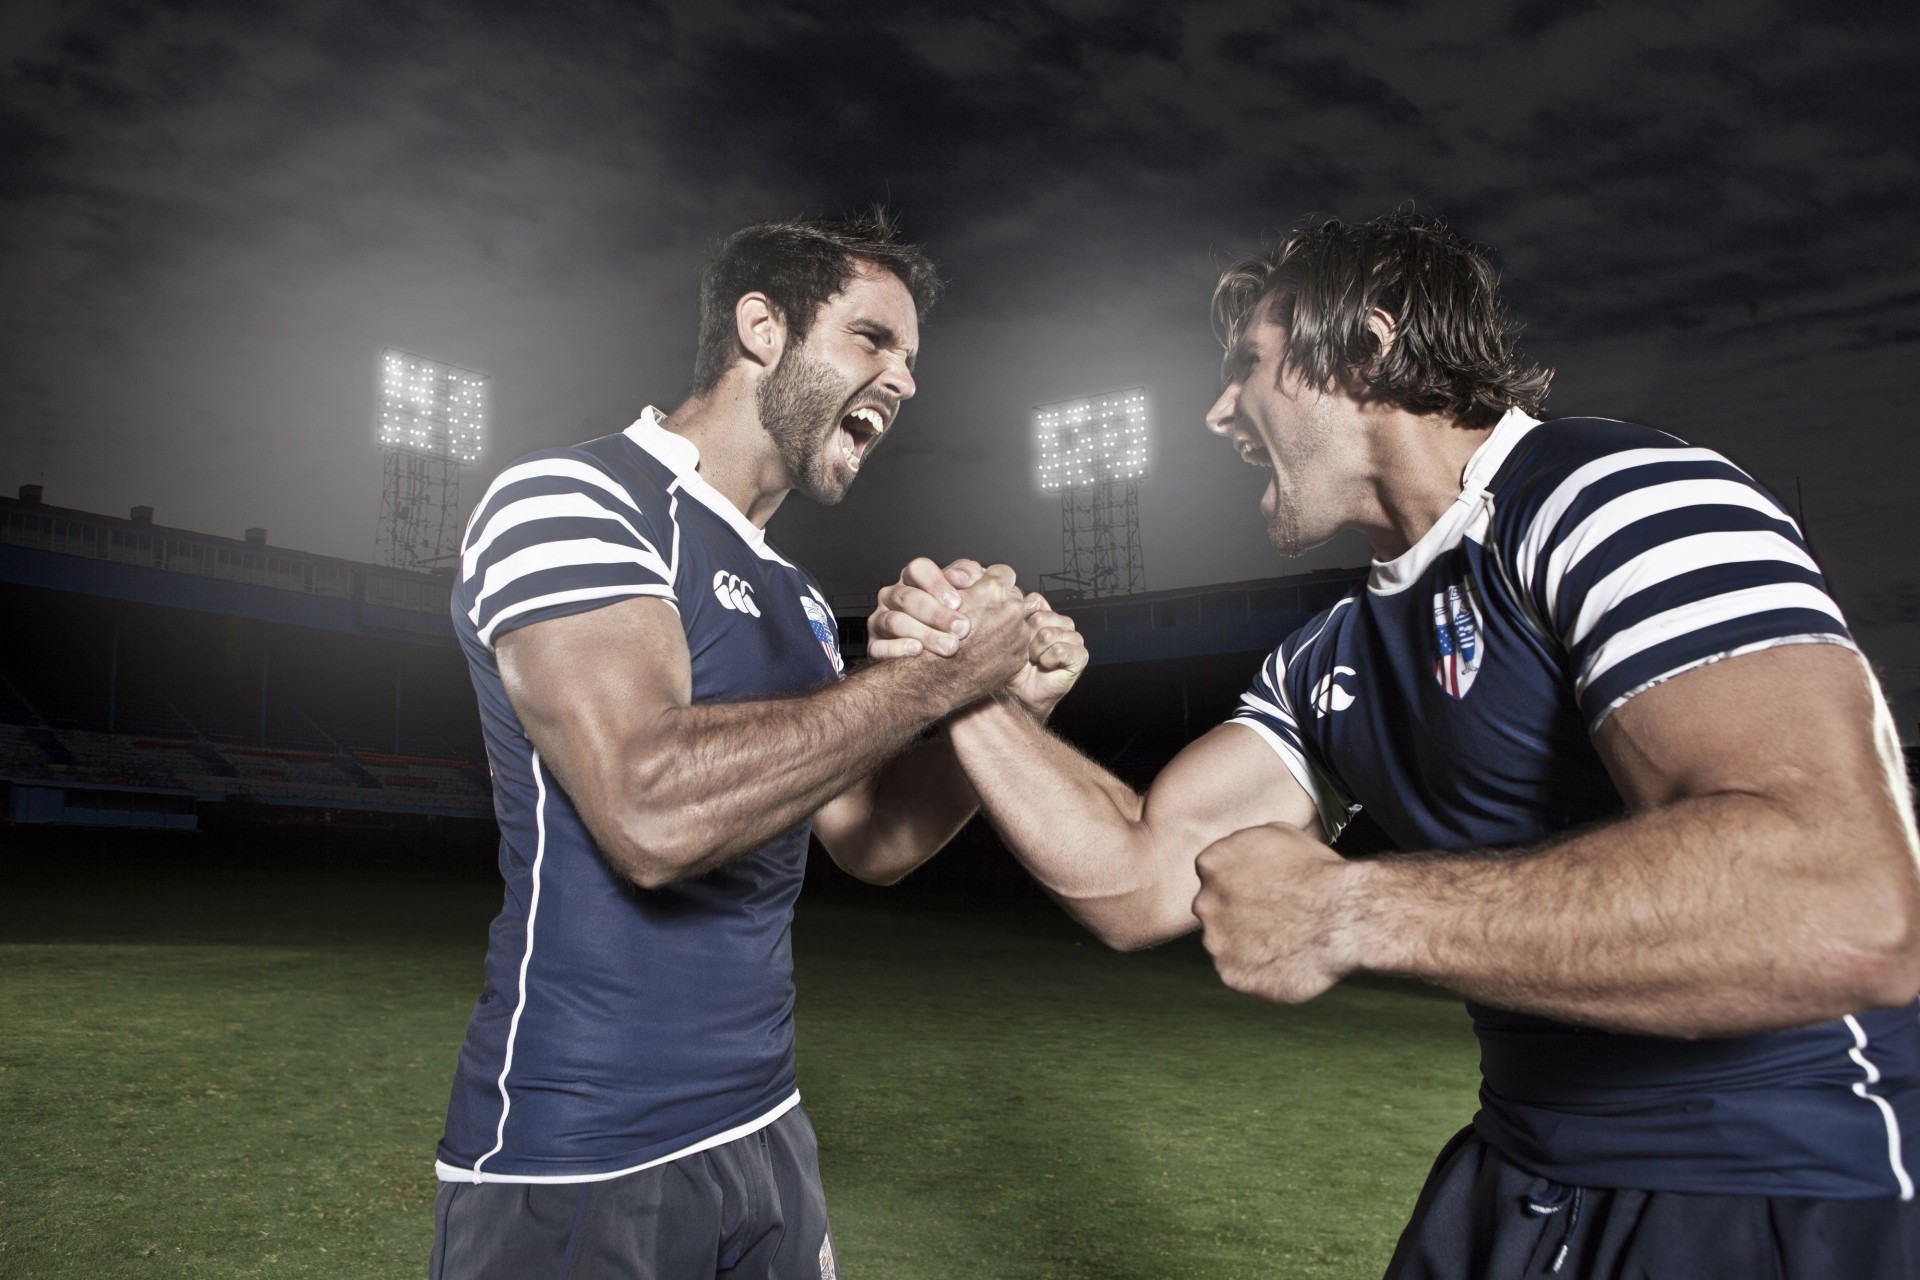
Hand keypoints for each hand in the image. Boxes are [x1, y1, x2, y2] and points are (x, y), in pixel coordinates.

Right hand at [868, 557, 983, 658]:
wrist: (948, 650)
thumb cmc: (959, 613)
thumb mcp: (968, 589)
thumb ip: (967, 575)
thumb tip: (957, 578)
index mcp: (912, 579)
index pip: (917, 569)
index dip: (936, 584)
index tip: (957, 603)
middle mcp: (892, 596)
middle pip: (907, 597)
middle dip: (936, 614)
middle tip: (961, 628)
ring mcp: (880, 620)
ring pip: (893, 621)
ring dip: (923, 633)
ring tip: (949, 646)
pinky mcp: (874, 646)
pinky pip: (878, 647)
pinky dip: (896, 649)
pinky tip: (917, 651)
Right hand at [940, 563, 1033, 700]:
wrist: (934, 679)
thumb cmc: (934, 638)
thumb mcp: (945, 598)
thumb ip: (969, 581)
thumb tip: (981, 571)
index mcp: (992, 590)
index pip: (1004, 573)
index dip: (992, 580)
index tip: (985, 590)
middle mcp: (1011, 610)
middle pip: (1014, 596)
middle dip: (1001, 603)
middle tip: (982, 614)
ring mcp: (1018, 636)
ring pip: (1017, 620)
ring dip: (1005, 624)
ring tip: (982, 634)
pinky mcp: (1019, 657)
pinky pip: (1018, 643)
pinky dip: (1006, 644)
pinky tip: (986, 650)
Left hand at [1003, 594, 1086, 720]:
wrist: (1022, 693)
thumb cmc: (1016, 666)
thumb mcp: (1011, 636)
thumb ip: (1018, 614)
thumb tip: (1023, 598)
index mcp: (1047, 615)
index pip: (1036, 602)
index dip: (1023, 622)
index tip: (1018, 638)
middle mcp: (1062, 623)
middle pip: (1040, 618)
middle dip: (1028, 639)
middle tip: (1028, 653)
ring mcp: (1074, 638)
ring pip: (1049, 634)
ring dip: (1037, 652)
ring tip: (1036, 660)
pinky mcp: (1081, 655)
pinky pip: (1060, 649)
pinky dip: (1048, 660)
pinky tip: (1047, 666)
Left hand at [1193, 823, 1361, 1003]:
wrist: (1344, 915)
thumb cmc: (1319, 872)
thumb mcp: (1279, 834)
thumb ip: (1247, 848)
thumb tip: (1245, 857)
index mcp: (1211, 863)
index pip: (1216, 877)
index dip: (1244, 886)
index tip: (1268, 893)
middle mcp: (1205, 902)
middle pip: (1216, 910)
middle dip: (1241, 915)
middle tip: (1278, 919)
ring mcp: (1215, 941)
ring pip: (1225, 944)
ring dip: (1249, 944)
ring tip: (1287, 941)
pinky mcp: (1231, 974)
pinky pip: (1240, 974)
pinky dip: (1260, 971)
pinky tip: (1286, 961)